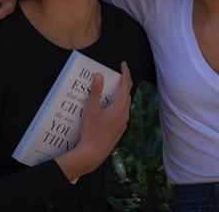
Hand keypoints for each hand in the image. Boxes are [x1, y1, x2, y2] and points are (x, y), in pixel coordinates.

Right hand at [62, 62, 132, 177]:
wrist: (94, 153)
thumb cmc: (92, 131)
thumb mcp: (91, 110)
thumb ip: (96, 92)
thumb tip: (99, 75)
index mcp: (120, 107)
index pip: (126, 85)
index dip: (126, 73)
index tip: (123, 64)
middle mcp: (125, 114)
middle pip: (127, 94)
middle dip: (123, 83)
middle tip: (115, 76)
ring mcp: (124, 123)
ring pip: (125, 104)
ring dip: (120, 95)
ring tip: (110, 91)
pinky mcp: (120, 129)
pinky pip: (121, 113)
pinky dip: (117, 106)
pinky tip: (108, 108)